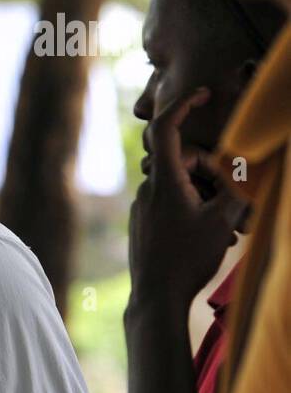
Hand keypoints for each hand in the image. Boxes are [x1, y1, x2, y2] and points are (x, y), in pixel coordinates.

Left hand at [129, 88, 246, 305]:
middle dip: (213, 171)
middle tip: (236, 200)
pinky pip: (172, 203)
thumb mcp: (222, 222)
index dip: (184, 105)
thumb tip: (249, 167)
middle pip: (184, 161)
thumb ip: (238, 189)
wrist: (155, 298)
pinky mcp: (144, 223)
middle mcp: (148, 189)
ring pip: (181, 185)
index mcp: (164, 181)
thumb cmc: (187, 259)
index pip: (166, 129)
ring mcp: (143, 206)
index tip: (203, 94)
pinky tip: (212, 237)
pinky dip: (194, 209)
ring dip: (207, 195)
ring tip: (228, 228)